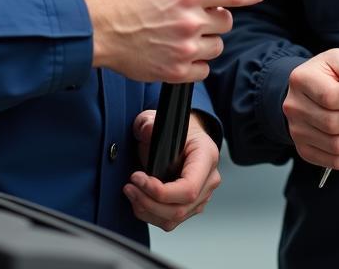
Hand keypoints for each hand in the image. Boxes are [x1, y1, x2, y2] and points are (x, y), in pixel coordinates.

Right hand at [83, 0, 264, 82]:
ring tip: (184, 36)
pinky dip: (197, 62)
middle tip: (197, 17)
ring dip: (207, 41)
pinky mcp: (177, 71)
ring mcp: (185, 48)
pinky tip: (180, 53)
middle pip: (226, 22)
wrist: (103, 30)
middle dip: (216, 18)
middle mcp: (190, 21)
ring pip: (218, 46)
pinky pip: (204, 69)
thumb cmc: (128, 1)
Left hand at [124, 111, 220, 230]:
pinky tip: (139, 199)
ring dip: (147, 210)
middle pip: (180, 208)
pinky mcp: (191, 207)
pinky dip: (150, 214)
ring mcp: (202, 196)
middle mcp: (209, 179)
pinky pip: (170, 221)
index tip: (138, 179)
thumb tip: (146, 130)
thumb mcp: (159, 118)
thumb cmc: (176, 129)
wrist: (185, 136)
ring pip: (173, 219)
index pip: (189, 188)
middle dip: (148, 202)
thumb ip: (149, 123)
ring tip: (131, 192)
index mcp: (206, 156)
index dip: (161, 192)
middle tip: (130, 187)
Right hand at [282, 49, 338, 171]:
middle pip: (335, 124)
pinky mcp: (305, 150)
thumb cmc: (323, 75)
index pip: (332, 97)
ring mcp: (297, 132)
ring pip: (337, 146)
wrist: (302, 92)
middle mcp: (295, 108)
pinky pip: (336, 161)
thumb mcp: (335, 59)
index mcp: (301, 80)